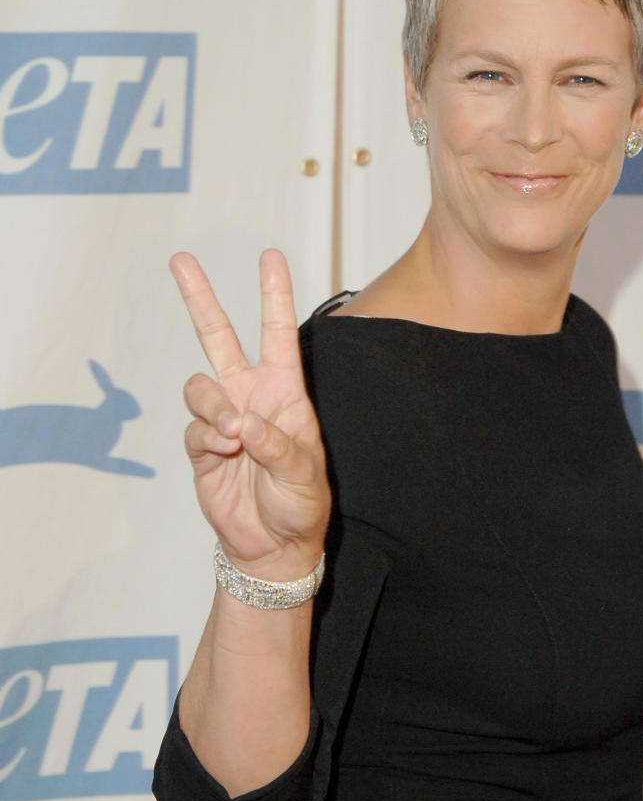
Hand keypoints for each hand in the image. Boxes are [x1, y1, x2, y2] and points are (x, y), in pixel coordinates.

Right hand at [171, 249, 329, 579]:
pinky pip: (194, 429)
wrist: (274, 544)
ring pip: (199, 387)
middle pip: (218, 337)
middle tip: (181, 259)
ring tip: (234, 437)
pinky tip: (226, 457)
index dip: (274, 294)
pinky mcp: (201, 447)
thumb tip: (241, 425)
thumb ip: (275, 444)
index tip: (270, 256)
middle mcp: (250, 397)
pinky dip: (208, 441)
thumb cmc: (301, 503)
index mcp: (285, 392)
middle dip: (200, 298)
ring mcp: (223, 420)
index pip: (277, 333)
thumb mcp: (304, 473)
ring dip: (214, 408)